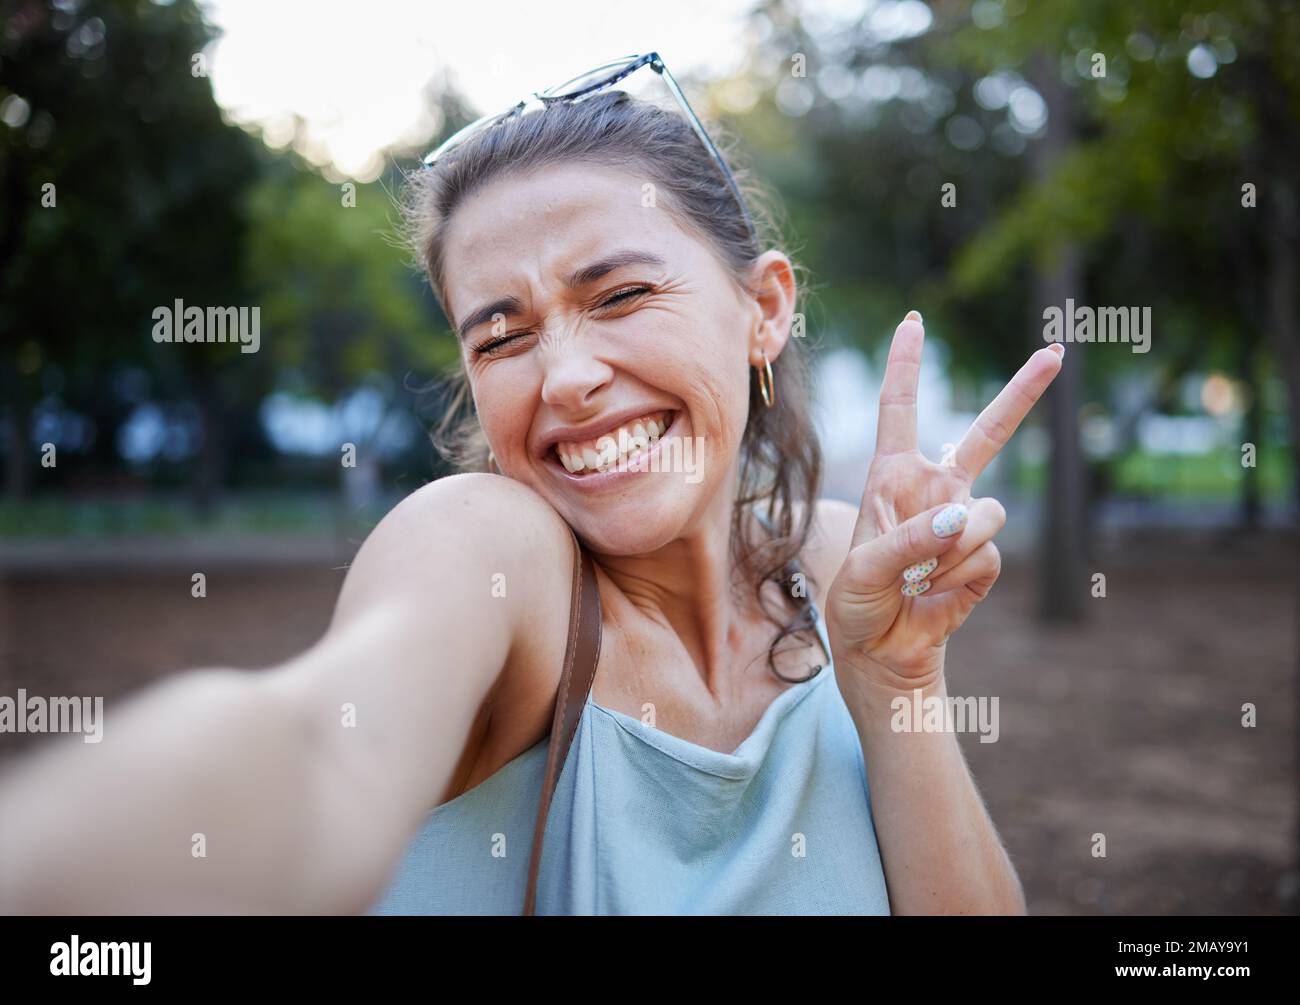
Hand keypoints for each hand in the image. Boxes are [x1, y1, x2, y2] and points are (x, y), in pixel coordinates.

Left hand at [825, 310, 1062, 686]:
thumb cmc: (858, 602)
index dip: (906, 366)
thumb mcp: (863, 567)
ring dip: (951, 549)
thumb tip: (961, 518)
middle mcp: (935, 490)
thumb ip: (909, 539)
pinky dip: (959, 576)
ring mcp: (964, 522)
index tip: (914, 322)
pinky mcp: (984, 557)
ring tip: (919, 577)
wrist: (882, 650)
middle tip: (1057, 352)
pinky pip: (987, 554)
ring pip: (985, 514)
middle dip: (1023, 393)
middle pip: (986, 433)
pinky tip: (936, 592)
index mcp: (893, 476)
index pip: (900, 411)